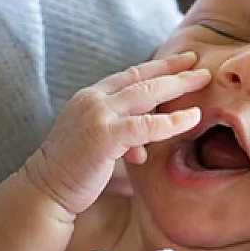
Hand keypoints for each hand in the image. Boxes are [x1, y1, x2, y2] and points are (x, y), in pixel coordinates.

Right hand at [25, 52, 209, 214]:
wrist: (46, 190)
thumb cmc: (75, 173)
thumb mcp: (101, 146)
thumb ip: (122, 139)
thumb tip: (144, 149)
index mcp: (91, 97)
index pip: (130, 75)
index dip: (158, 66)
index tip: (183, 60)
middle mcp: (93, 99)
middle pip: (141, 78)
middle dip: (173, 69)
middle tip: (199, 63)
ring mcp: (97, 115)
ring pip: (145, 94)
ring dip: (177, 85)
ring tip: (203, 81)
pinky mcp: (104, 136)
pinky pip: (145, 125)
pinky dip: (171, 121)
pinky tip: (192, 117)